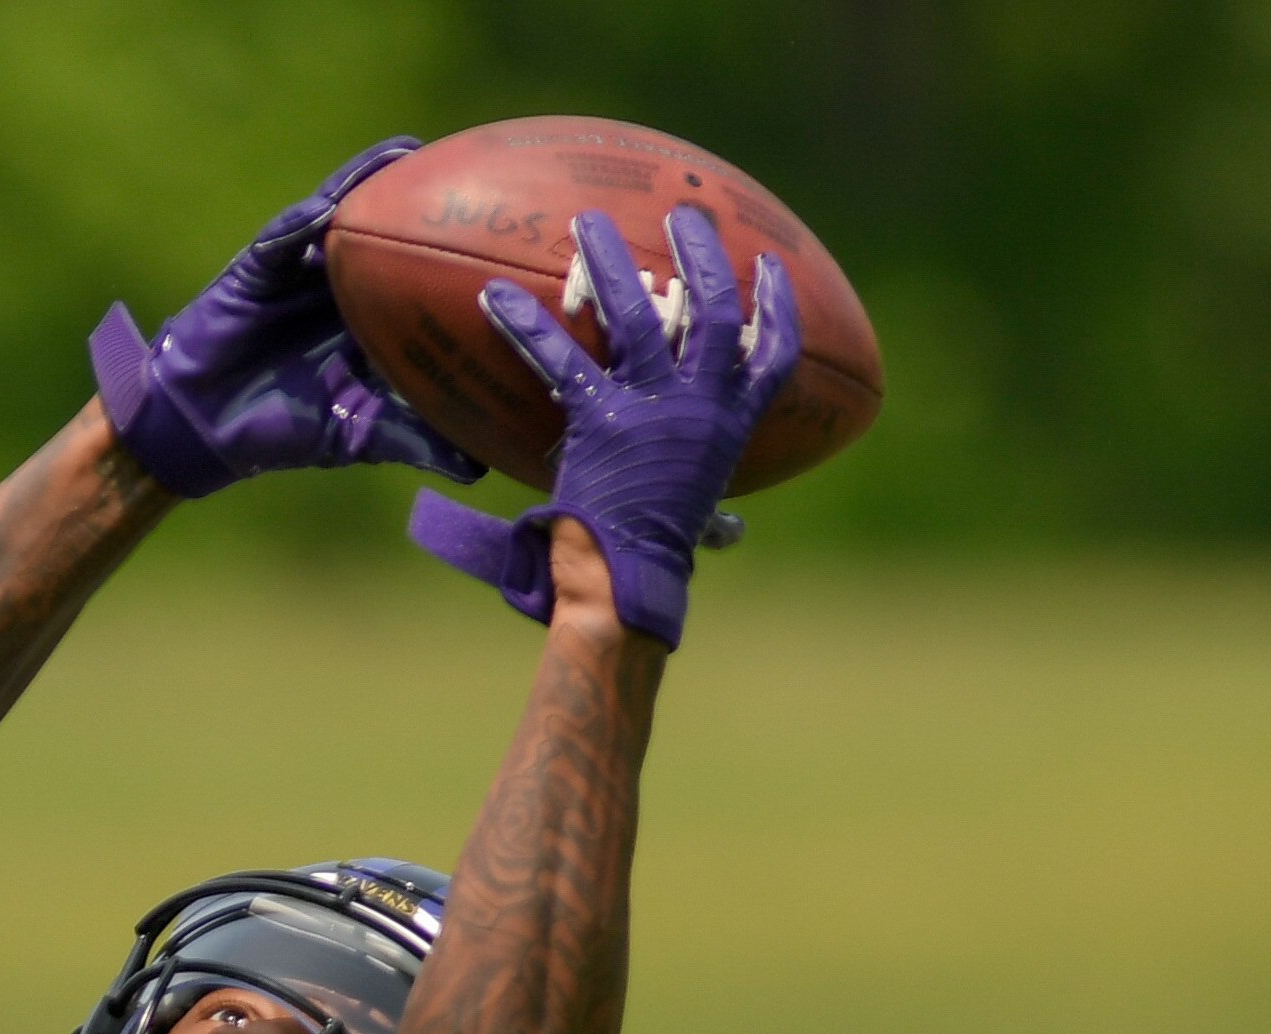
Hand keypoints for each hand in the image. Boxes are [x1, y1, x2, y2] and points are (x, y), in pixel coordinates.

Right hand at [90, 141, 487, 498]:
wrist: (206, 427)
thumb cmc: (283, 430)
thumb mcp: (359, 435)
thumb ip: (413, 441)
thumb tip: (479, 466)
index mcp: (375, 316)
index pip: (422, 271)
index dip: (459, 248)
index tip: (509, 227)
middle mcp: (344, 284)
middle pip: (389, 227)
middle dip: (424, 193)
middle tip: (474, 165)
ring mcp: (300, 269)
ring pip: (340, 215)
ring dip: (368, 182)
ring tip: (406, 153)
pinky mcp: (258, 267)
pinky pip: (281, 237)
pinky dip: (303, 221)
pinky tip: (328, 206)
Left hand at [406, 205, 801, 646]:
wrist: (626, 581)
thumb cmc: (656, 558)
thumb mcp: (697, 516)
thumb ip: (709, 507)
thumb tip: (725, 534)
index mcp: (731, 425)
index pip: (774, 354)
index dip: (776, 305)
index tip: (767, 265)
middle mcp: (701, 405)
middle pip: (714, 310)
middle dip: (701, 254)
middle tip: (681, 214)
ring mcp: (653, 408)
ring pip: (639, 314)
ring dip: (612, 264)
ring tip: (588, 224)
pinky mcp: (600, 420)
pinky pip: (560, 359)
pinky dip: (526, 325)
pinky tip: (494, 296)